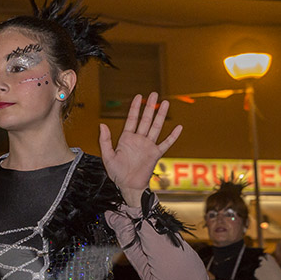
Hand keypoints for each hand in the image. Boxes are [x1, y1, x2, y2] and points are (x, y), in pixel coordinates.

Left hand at [98, 92, 181, 206]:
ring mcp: (148, 146)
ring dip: (161, 115)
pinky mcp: (156, 154)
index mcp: (126, 138)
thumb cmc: (117, 173)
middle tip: (154, 93)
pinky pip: (166, 143)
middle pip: (146, 119)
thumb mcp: (107, 156)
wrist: (128, 186)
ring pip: (156, 127)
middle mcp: (139, 139)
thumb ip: (105, 140)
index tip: (138, 96)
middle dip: (150, 106)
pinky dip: (172, 136)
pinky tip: (178, 127)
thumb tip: (102, 124)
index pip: (132, 119)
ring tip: (165, 103)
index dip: (135, 107)